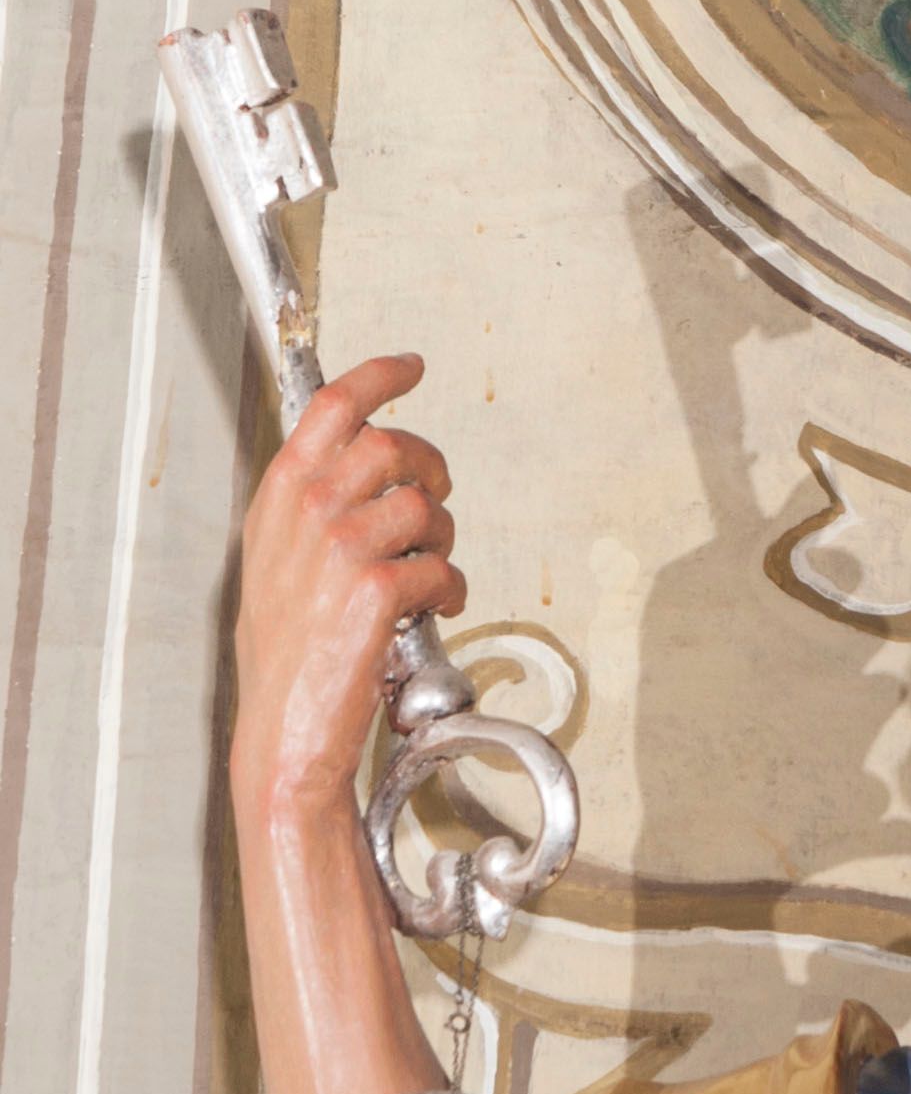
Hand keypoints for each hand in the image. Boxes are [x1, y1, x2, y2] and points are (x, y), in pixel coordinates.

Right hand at [232, 355, 463, 816]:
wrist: (284, 727)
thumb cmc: (287, 653)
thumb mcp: (278, 561)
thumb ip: (313, 506)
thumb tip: (364, 464)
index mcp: (280, 498)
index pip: (331, 406)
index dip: (379, 377)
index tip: (409, 366)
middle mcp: (307, 512)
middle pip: (394, 445)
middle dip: (431, 468)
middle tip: (437, 497)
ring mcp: (340, 548)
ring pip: (427, 507)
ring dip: (443, 539)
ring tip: (427, 573)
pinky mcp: (377, 589)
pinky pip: (443, 566)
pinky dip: (450, 588)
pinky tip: (432, 608)